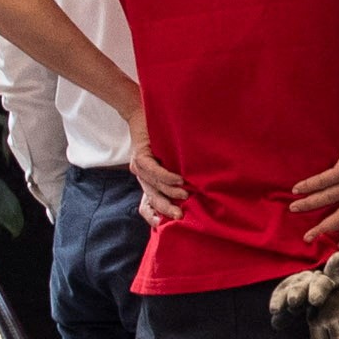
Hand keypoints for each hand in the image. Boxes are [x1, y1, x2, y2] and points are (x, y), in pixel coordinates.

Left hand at [124, 97, 183, 225]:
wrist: (145, 111)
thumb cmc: (164, 136)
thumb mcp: (171, 159)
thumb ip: (178, 174)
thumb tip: (199, 190)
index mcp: (148, 181)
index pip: (147, 204)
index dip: (154, 215)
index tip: (164, 226)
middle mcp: (141, 176)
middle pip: (152, 199)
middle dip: (166, 209)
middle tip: (181, 216)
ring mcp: (138, 167)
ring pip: (154, 186)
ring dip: (170, 192)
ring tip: (186, 195)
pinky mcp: (139, 156)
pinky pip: (152, 170)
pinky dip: (166, 176)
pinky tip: (179, 179)